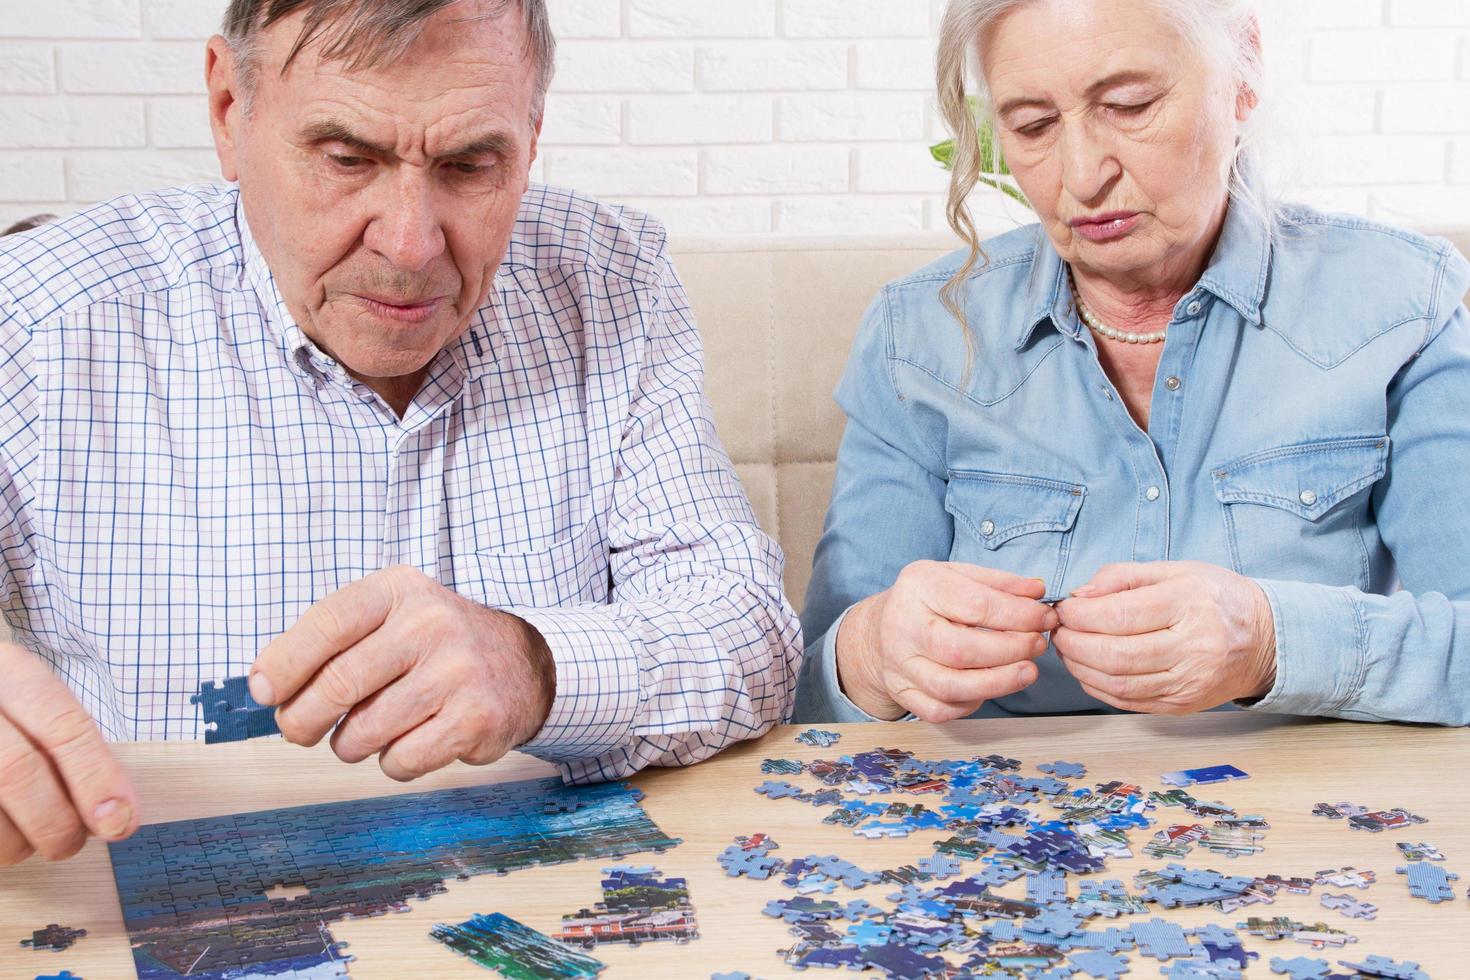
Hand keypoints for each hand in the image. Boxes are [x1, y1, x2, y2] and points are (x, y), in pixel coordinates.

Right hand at [0, 644, 137, 864]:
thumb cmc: (3, 715)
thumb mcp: (30, 703)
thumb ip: (68, 746)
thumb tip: (113, 812)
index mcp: (10, 672)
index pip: (63, 726)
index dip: (96, 779)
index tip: (120, 822)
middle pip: (17, 771)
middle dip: (55, 822)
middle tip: (69, 843)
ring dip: (16, 842)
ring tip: (28, 841)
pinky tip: (2, 837)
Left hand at [251, 566, 555, 781]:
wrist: (521, 663)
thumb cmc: (432, 645)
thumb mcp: (388, 616)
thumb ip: (328, 643)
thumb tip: (262, 688)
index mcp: (400, 591)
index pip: (327, 624)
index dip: (283, 664)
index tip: (264, 692)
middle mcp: (431, 625)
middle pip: (337, 684)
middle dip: (301, 720)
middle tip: (298, 730)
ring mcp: (457, 673)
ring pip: (363, 733)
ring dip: (350, 744)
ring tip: (370, 728)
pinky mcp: (475, 719)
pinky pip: (400, 761)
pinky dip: (392, 761)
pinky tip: (412, 739)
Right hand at [835, 561, 1056, 722]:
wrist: (879, 629)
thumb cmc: (928, 600)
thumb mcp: (958, 574)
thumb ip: (998, 582)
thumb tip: (1038, 593)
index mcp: (918, 587)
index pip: (974, 605)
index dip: (1018, 615)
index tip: (1045, 617)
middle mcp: (903, 626)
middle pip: (960, 650)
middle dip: (1010, 650)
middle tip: (1038, 644)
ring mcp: (899, 665)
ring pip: (950, 687)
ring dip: (998, 683)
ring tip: (1027, 671)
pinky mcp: (902, 693)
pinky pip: (940, 710)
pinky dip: (971, 703)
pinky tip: (990, 687)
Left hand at [1053, 561, 1276, 713]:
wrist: (1267, 641)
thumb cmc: (1216, 599)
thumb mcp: (1176, 570)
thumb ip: (1124, 577)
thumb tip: (1080, 595)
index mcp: (1190, 603)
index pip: (1121, 615)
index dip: (1081, 615)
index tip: (1063, 609)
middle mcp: (1194, 646)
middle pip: (1116, 654)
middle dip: (1073, 643)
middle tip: (1058, 631)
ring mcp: (1190, 681)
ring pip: (1119, 683)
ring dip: (1080, 668)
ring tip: (1068, 649)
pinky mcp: (1184, 705)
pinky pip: (1129, 701)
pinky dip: (1098, 687)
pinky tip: (1088, 670)